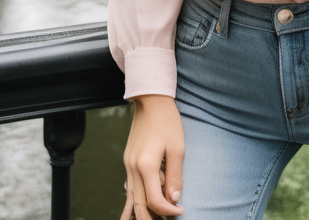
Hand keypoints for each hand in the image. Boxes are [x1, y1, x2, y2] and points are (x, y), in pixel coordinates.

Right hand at [120, 94, 184, 219]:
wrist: (151, 100)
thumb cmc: (167, 122)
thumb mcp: (177, 148)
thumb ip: (175, 176)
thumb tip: (174, 199)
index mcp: (146, 165)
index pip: (155, 201)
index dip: (169, 211)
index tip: (181, 210)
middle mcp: (132, 168)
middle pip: (139, 205)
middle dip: (153, 217)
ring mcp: (127, 164)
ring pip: (131, 199)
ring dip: (143, 212)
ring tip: (156, 219)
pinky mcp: (128, 161)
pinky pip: (129, 187)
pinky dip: (133, 201)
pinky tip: (133, 214)